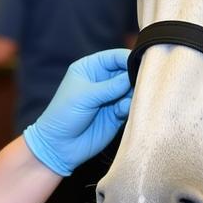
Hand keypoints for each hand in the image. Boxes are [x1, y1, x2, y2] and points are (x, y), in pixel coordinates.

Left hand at [23, 49, 132, 175]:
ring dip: (135, 94)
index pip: (114, 57)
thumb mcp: (85, 96)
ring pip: (131, 90)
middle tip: (143, 83)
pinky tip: (122, 111)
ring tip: (130, 99)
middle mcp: (102, 80)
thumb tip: (132, 76)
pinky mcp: (116, 115)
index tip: (143, 63)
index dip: (128, 58)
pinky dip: (131, 107)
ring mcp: (110, 98)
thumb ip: (110, 86)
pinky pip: (130, 106)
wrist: (58, 146)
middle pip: (127, 72)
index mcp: (90, 68)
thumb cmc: (64, 115)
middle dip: (135, 77)